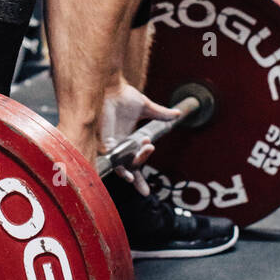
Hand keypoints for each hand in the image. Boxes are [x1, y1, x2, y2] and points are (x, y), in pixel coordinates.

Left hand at [100, 80, 179, 195]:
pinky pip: (110, 159)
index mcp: (128, 142)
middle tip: (150, 148)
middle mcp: (119, 147)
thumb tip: (177, 115)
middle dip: (139, 176)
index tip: (146, 192)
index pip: (134, 166)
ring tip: (141, 159)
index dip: (139, 180)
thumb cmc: (123, 96)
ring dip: (132, 168)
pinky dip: (118, 166)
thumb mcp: (146, 107)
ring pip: (122, 165)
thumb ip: (160, 114)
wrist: (110, 87)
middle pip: (129, 169)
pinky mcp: (103, 142)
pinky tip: (127, 171)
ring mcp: (111, 145)